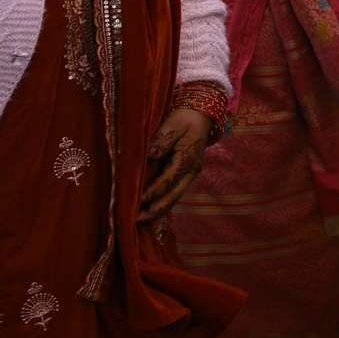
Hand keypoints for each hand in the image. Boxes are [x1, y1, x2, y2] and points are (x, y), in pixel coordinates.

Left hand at [140, 107, 212, 221]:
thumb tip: (151, 154)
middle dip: (156, 209)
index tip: (138, 200)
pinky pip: (173, 193)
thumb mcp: (174, 124)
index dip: (153, 191)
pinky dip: (162, 203)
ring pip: (174, 197)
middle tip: (138, 220)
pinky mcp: (184, 175)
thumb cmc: (185, 119)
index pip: (168, 179)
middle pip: (174, 195)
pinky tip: (150, 212)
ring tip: (141, 221)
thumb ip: (163, 139)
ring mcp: (189, 175)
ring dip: (158, 210)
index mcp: (188, 159)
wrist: (201, 116)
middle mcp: (191, 171)